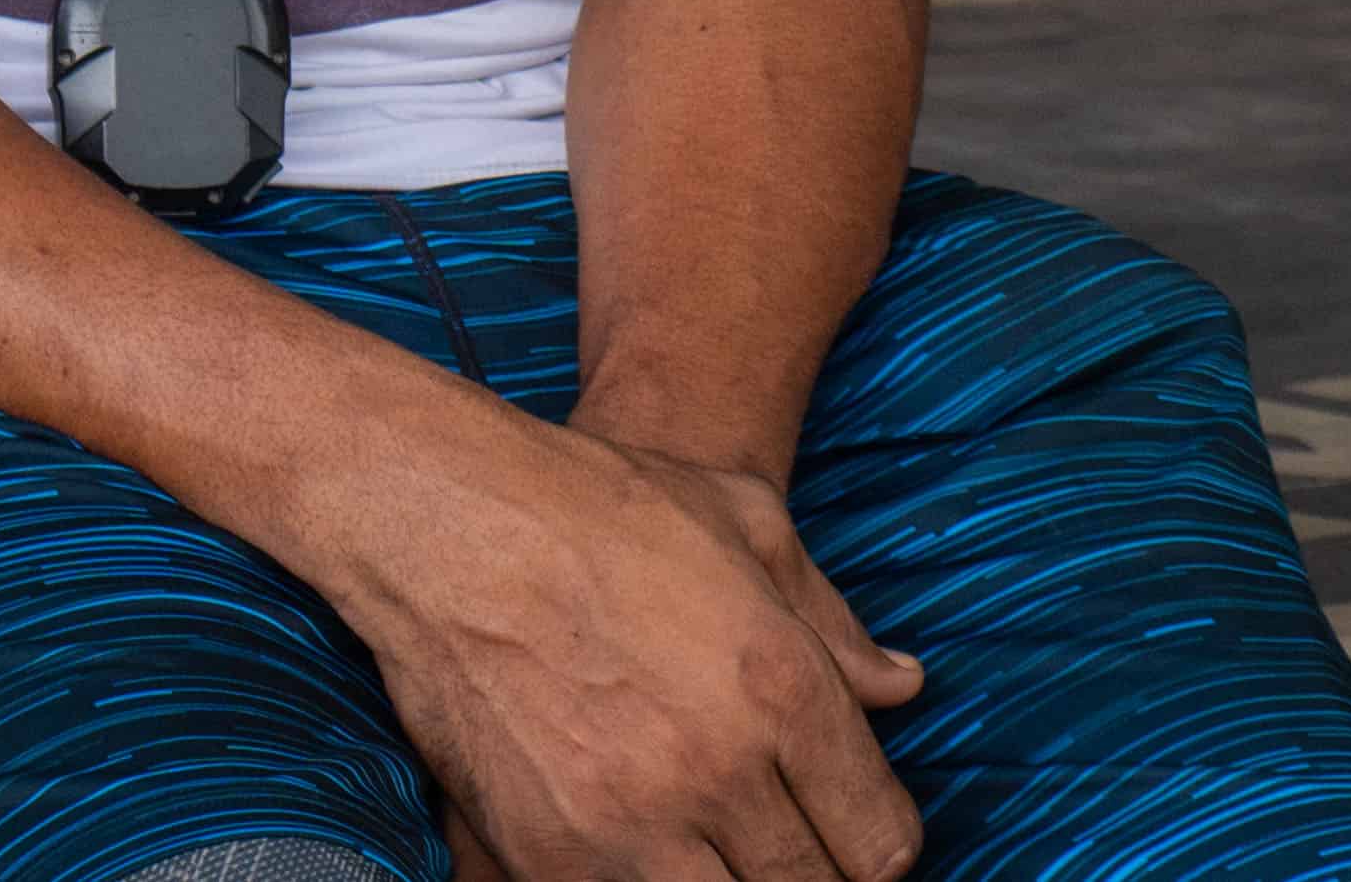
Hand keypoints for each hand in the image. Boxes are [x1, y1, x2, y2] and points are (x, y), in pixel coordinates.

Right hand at [329, 410, 922, 881]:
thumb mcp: (747, 523)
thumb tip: (898, 686)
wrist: (451, 524)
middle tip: (791, 842)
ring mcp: (627, 825)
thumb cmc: (601, 505)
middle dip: (815, 875)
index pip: (879, 840)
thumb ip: (833, 621)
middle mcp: (715, 770)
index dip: (879, 846)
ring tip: (721, 848)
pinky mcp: (546, 858)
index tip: (858, 831)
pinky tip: (647, 851)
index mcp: (780, 690)